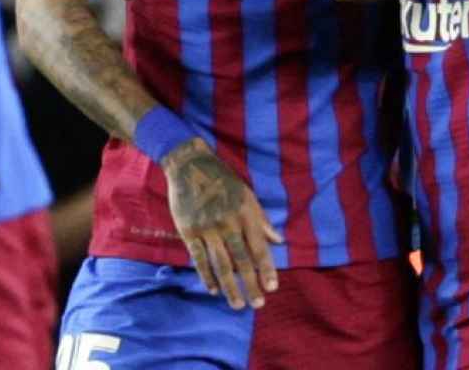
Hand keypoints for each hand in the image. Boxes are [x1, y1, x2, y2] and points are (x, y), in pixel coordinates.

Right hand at [162, 138, 282, 309]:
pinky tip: (213, 289)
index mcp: (245, 213)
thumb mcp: (248, 195)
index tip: (272, 288)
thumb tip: (279, 241)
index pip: (259, 248)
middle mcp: (227, 223)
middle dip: (250, 285)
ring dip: (230, 287)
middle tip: (257, 304)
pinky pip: (199, 258)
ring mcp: (206, 228)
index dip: (266, 269)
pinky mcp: (188, 230)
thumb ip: (262, 220)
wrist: (190, 165)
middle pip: (241, 260)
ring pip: (220, 264)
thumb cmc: (223, 181)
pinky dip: (206, 276)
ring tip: (238, 304)